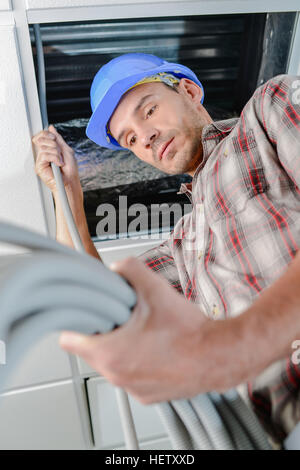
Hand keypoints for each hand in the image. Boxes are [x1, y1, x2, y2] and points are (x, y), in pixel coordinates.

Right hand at [32, 124, 82, 201]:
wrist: (70, 182)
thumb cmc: (70, 170)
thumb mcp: (66, 150)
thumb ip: (58, 138)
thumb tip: (51, 128)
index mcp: (49, 149)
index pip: (41, 136)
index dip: (47, 134)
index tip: (54, 138)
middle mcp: (43, 154)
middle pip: (41, 139)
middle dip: (54, 144)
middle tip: (60, 153)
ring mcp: (40, 160)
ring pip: (44, 147)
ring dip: (56, 153)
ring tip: (60, 161)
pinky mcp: (39, 166)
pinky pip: (44, 155)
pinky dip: (55, 158)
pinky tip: (58, 165)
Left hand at [59, 257, 213, 403]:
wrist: (219, 355)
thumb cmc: (189, 332)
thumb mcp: (155, 289)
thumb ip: (129, 270)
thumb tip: (117, 268)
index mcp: (111, 354)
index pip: (69, 340)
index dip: (77, 321)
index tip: (86, 314)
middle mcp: (118, 376)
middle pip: (92, 351)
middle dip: (103, 332)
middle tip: (122, 317)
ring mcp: (133, 388)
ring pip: (113, 363)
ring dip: (121, 347)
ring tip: (143, 331)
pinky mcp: (148, 394)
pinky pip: (132, 375)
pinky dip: (138, 362)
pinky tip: (156, 346)